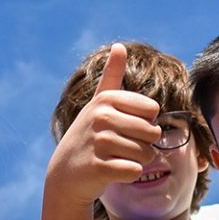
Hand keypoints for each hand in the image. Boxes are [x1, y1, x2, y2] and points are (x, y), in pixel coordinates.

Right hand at [44, 44, 161, 205]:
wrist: (66, 174)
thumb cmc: (90, 135)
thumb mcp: (98, 103)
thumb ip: (112, 75)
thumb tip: (119, 46)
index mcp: (106, 99)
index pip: (152, 110)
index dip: (145, 122)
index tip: (125, 127)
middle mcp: (101, 117)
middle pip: (152, 133)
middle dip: (144, 144)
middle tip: (122, 147)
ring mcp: (99, 143)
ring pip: (146, 154)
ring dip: (137, 161)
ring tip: (116, 158)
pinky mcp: (99, 168)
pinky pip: (134, 171)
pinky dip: (129, 174)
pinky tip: (112, 171)